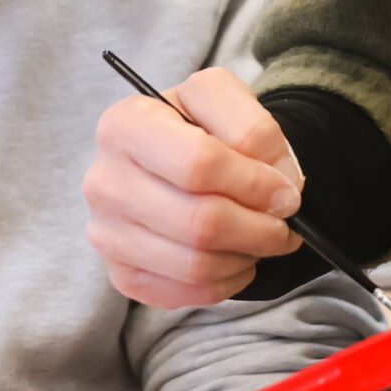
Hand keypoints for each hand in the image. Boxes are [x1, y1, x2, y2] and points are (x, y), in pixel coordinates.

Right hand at [82, 67, 304, 306]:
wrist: (172, 159)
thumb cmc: (196, 127)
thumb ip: (256, 128)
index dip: (255, 183)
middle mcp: (104, 182)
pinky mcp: (121, 274)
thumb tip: (279, 184)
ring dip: (246, 256)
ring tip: (262, 237)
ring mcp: (107, 234)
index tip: (286, 192)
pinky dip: (227, 281)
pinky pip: (187, 293)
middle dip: (259, 228)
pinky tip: (236, 256)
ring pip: (196, 265)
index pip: (198, 164)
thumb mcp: (224, 97)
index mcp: (125, 125)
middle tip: (283, 223)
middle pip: (199, 222)